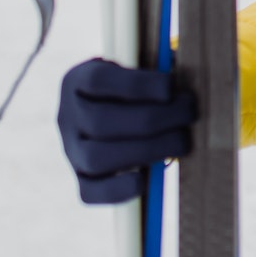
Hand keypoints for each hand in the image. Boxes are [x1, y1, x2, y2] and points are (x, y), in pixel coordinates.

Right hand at [57, 58, 196, 203]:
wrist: (107, 107)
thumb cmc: (134, 83)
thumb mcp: (135, 63)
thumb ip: (153, 68)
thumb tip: (182, 84)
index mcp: (77, 80)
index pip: (98, 81)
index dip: (137, 85)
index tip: (171, 87)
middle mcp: (67, 116)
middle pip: (101, 122)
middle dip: (153, 119)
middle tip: (188, 113)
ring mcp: (70, 150)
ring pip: (95, 158)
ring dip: (146, 151)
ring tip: (181, 141)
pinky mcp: (80, 178)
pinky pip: (89, 193)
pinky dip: (118, 190)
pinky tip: (146, 180)